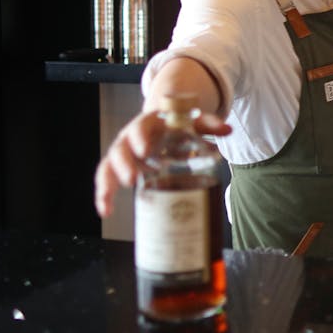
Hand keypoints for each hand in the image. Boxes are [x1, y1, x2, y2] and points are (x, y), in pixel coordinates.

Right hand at [93, 107, 231, 217]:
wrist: (162, 121)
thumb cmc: (176, 124)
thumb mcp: (192, 121)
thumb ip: (209, 124)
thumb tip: (228, 129)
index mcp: (147, 124)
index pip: (140, 128)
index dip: (140, 138)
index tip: (145, 151)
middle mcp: (130, 138)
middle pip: (120, 149)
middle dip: (124, 164)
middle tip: (132, 178)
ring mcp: (124, 154)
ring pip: (108, 166)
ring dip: (107, 184)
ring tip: (109, 202)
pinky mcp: (120, 168)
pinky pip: (107, 179)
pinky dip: (103, 195)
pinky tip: (106, 211)